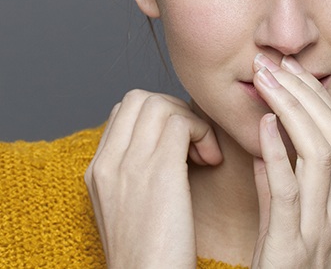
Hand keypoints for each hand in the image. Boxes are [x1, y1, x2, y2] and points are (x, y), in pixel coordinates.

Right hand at [84, 90, 222, 268]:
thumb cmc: (150, 255)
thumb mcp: (127, 209)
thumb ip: (133, 172)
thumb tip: (162, 143)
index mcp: (97, 170)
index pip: (124, 111)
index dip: (157, 115)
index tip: (179, 142)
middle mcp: (108, 162)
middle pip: (140, 98)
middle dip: (174, 110)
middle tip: (193, 143)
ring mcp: (130, 164)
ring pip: (161, 104)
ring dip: (191, 121)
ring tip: (204, 154)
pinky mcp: (159, 170)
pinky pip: (182, 122)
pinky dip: (203, 132)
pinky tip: (211, 161)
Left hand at [251, 55, 330, 268]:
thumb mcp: (281, 223)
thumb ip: (276, 184)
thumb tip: (266, 146)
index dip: (314, 95)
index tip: (290, 67)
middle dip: (305, 92)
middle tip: (275, 63)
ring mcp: (317, 228)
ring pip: (319, 154)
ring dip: (292, 111)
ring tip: (266, 82)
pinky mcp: (291, 247)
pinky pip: (288, 192)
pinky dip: (277, 153)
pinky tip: (262, 125)